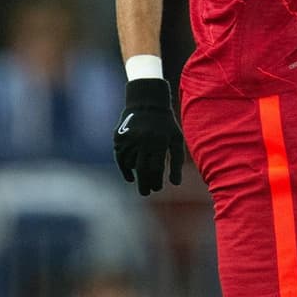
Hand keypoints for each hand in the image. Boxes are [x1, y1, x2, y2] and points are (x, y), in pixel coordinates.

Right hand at [113, 78, 184, 195]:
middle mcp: (143, 140)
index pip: (156, 168)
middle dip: (144, 183)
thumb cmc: (166, 123)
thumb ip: (177, 161)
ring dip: (136, 175)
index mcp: (160, 141)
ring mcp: (130, 139)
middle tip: (145, 193)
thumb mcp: (176, 139)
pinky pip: (120, 158)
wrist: (147, 102)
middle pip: (142, 169)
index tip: (157, 188)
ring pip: (130, 164)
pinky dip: (124, 169)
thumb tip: (175, 184)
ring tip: (142, 181)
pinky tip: (131, 178)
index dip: (156, 181)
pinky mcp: (119, 138)